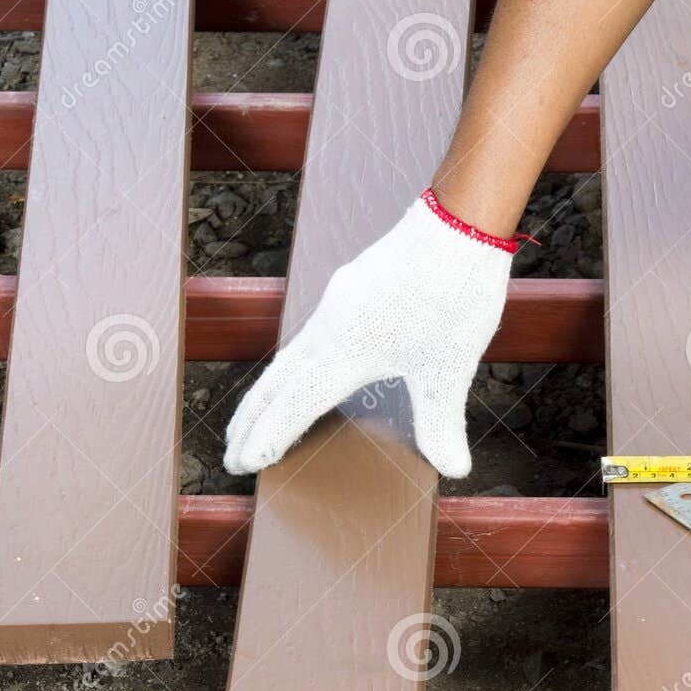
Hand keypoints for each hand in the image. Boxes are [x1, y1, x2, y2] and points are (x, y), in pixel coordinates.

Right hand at [223, 190, 515, 477]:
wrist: (458, 221)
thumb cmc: (452, 294)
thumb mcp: (450, 369)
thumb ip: (443, 423)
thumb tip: (453, 470)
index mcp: (343, 353)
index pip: (292, 406)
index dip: (268, 437)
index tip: (244, 463)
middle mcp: (329, 330)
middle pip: (275, 383)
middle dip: (251, 420)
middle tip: (231, 453)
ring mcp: (337, 305)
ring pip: (289, 357)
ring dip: (268, 392)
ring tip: (256, 417)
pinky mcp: (351, 288)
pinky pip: (308, 336)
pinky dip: (293, 365)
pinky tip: (307, 368)